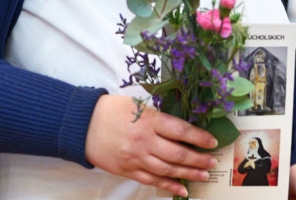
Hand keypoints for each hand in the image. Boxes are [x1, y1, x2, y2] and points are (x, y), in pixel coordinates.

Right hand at [85, 95, 216, 197]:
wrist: (83, 125)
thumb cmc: (111, 110)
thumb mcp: (137, 106)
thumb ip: (158, 118)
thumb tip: (181, 128)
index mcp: (148, 120)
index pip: (180, 130)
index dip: (198, 137)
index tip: (212, 142)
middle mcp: (144, 141)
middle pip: (177, 154)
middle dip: (198, 159)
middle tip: (212, 162)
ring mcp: (136, 158)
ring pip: (167, 170)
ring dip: (188, 174)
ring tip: (203, 175)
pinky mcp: (128, 170)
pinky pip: (152, 181)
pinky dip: (168, 186)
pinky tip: (182, 189)